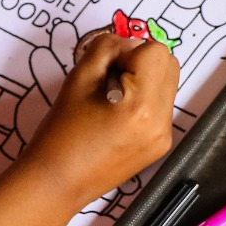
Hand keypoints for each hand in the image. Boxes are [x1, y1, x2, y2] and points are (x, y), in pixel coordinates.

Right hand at [16, 34, 179, 204]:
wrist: (56, 183)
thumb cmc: (60, 134)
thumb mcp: (78, 80)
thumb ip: (106, 50)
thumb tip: (126, 41)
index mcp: (142, 107)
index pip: (156, 52)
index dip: (130, 51)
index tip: (107, 66)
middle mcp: (162, 123)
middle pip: (169, 65)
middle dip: (142, 61)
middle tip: (109, 76)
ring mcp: (164, 137)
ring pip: (168, 84)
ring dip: (144, 79)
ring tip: (112, 96)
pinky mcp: (160, 145)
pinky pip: (162, 106)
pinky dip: (144, 99)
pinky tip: (116, 113)